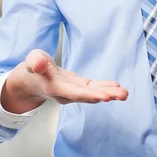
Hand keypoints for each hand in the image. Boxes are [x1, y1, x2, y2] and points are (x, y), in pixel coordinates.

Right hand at [2, 49, 128, 112]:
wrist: (31, 80)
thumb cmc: (32, 68)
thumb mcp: (32, 60)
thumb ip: (34, 62)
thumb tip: (38, 65)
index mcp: (55, 88)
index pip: (74, 93)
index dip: (90, 95)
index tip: (106, 97)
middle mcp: (66, 94)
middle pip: (87, 96)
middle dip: (105, 95)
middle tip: (123, 95)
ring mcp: (73, 92)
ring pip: (93, 94)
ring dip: (109, 94)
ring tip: (124, 93)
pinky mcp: (78, 87)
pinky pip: (93, 89)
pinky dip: (105, 88)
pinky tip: (117, 87)